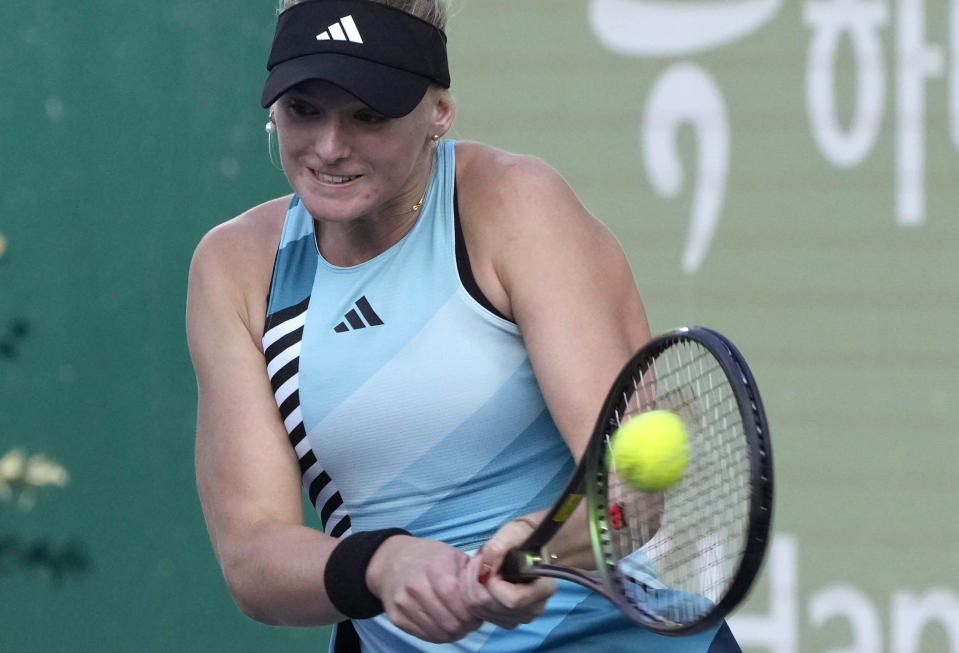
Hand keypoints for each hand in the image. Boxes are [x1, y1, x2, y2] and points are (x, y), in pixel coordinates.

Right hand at [366, 535, 482, 642]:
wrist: (391, 561)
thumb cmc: (428, 557)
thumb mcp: (452, 555)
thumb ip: (471, 575)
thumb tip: (492, 595)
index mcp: (434, 569)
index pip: (459, 603)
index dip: (473, 612)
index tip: (479, 611)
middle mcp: (416, 587)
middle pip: (451, 623)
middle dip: (466, 625)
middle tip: (471, 619)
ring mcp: (404, 604)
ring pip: (439, 633)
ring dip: (454, 631)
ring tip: (459, 620)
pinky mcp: (397, 618)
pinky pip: (426, 636)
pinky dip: (439, 634)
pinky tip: (443, 622)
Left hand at [459, 518, 555, 629]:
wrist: (527, 547)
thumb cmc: (523, 539)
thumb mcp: (512, 534)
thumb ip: (497, 548)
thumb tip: (484, 571)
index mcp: (544, 588)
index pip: (513, 600)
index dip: (493, 584)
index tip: (490, 567)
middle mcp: (535, 608)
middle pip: (492, 606)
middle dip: (477, 581)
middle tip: (478, 560)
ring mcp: (521, 617)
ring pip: (481, 610)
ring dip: (471, 586)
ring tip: (479, 566)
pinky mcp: (507, 620)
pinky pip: (480, 614)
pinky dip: (472, 595)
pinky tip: (480, 579)